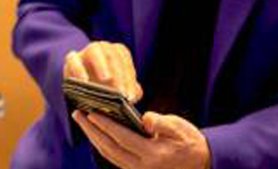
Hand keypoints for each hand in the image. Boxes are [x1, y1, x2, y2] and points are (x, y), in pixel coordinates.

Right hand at [64, 41, 142, 102]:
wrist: (82, 83)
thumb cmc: (105, 86)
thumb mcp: (119, 88)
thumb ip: (131, 90)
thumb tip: (135, 94)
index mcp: (118, 52)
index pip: (125, 62)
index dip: (129, 79)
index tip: (130, 96)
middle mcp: (104, 47)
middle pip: (113, 56)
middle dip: (118, 75)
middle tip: (121, 94)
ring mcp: (86, 51)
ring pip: (95, 52)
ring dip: (102, 65)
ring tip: (106, 79)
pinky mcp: (71, 59)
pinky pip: (74, 60)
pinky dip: (79, 69)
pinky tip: (84, 81)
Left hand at [73, 110, 210, 168]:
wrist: (199, 163)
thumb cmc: (189, 142)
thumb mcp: (180, 128)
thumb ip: (162, 122)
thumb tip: (144, 118)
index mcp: (152, 155)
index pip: (122, 138)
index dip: (105, 125)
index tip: (91, 113)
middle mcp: (140, 166)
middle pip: (108, 148)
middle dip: (91, 131)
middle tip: (78, 114)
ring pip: (108, 155)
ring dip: (93, 138)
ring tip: (83, 121)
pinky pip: (114, 157)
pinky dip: (103, 144)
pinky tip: (96, 133)